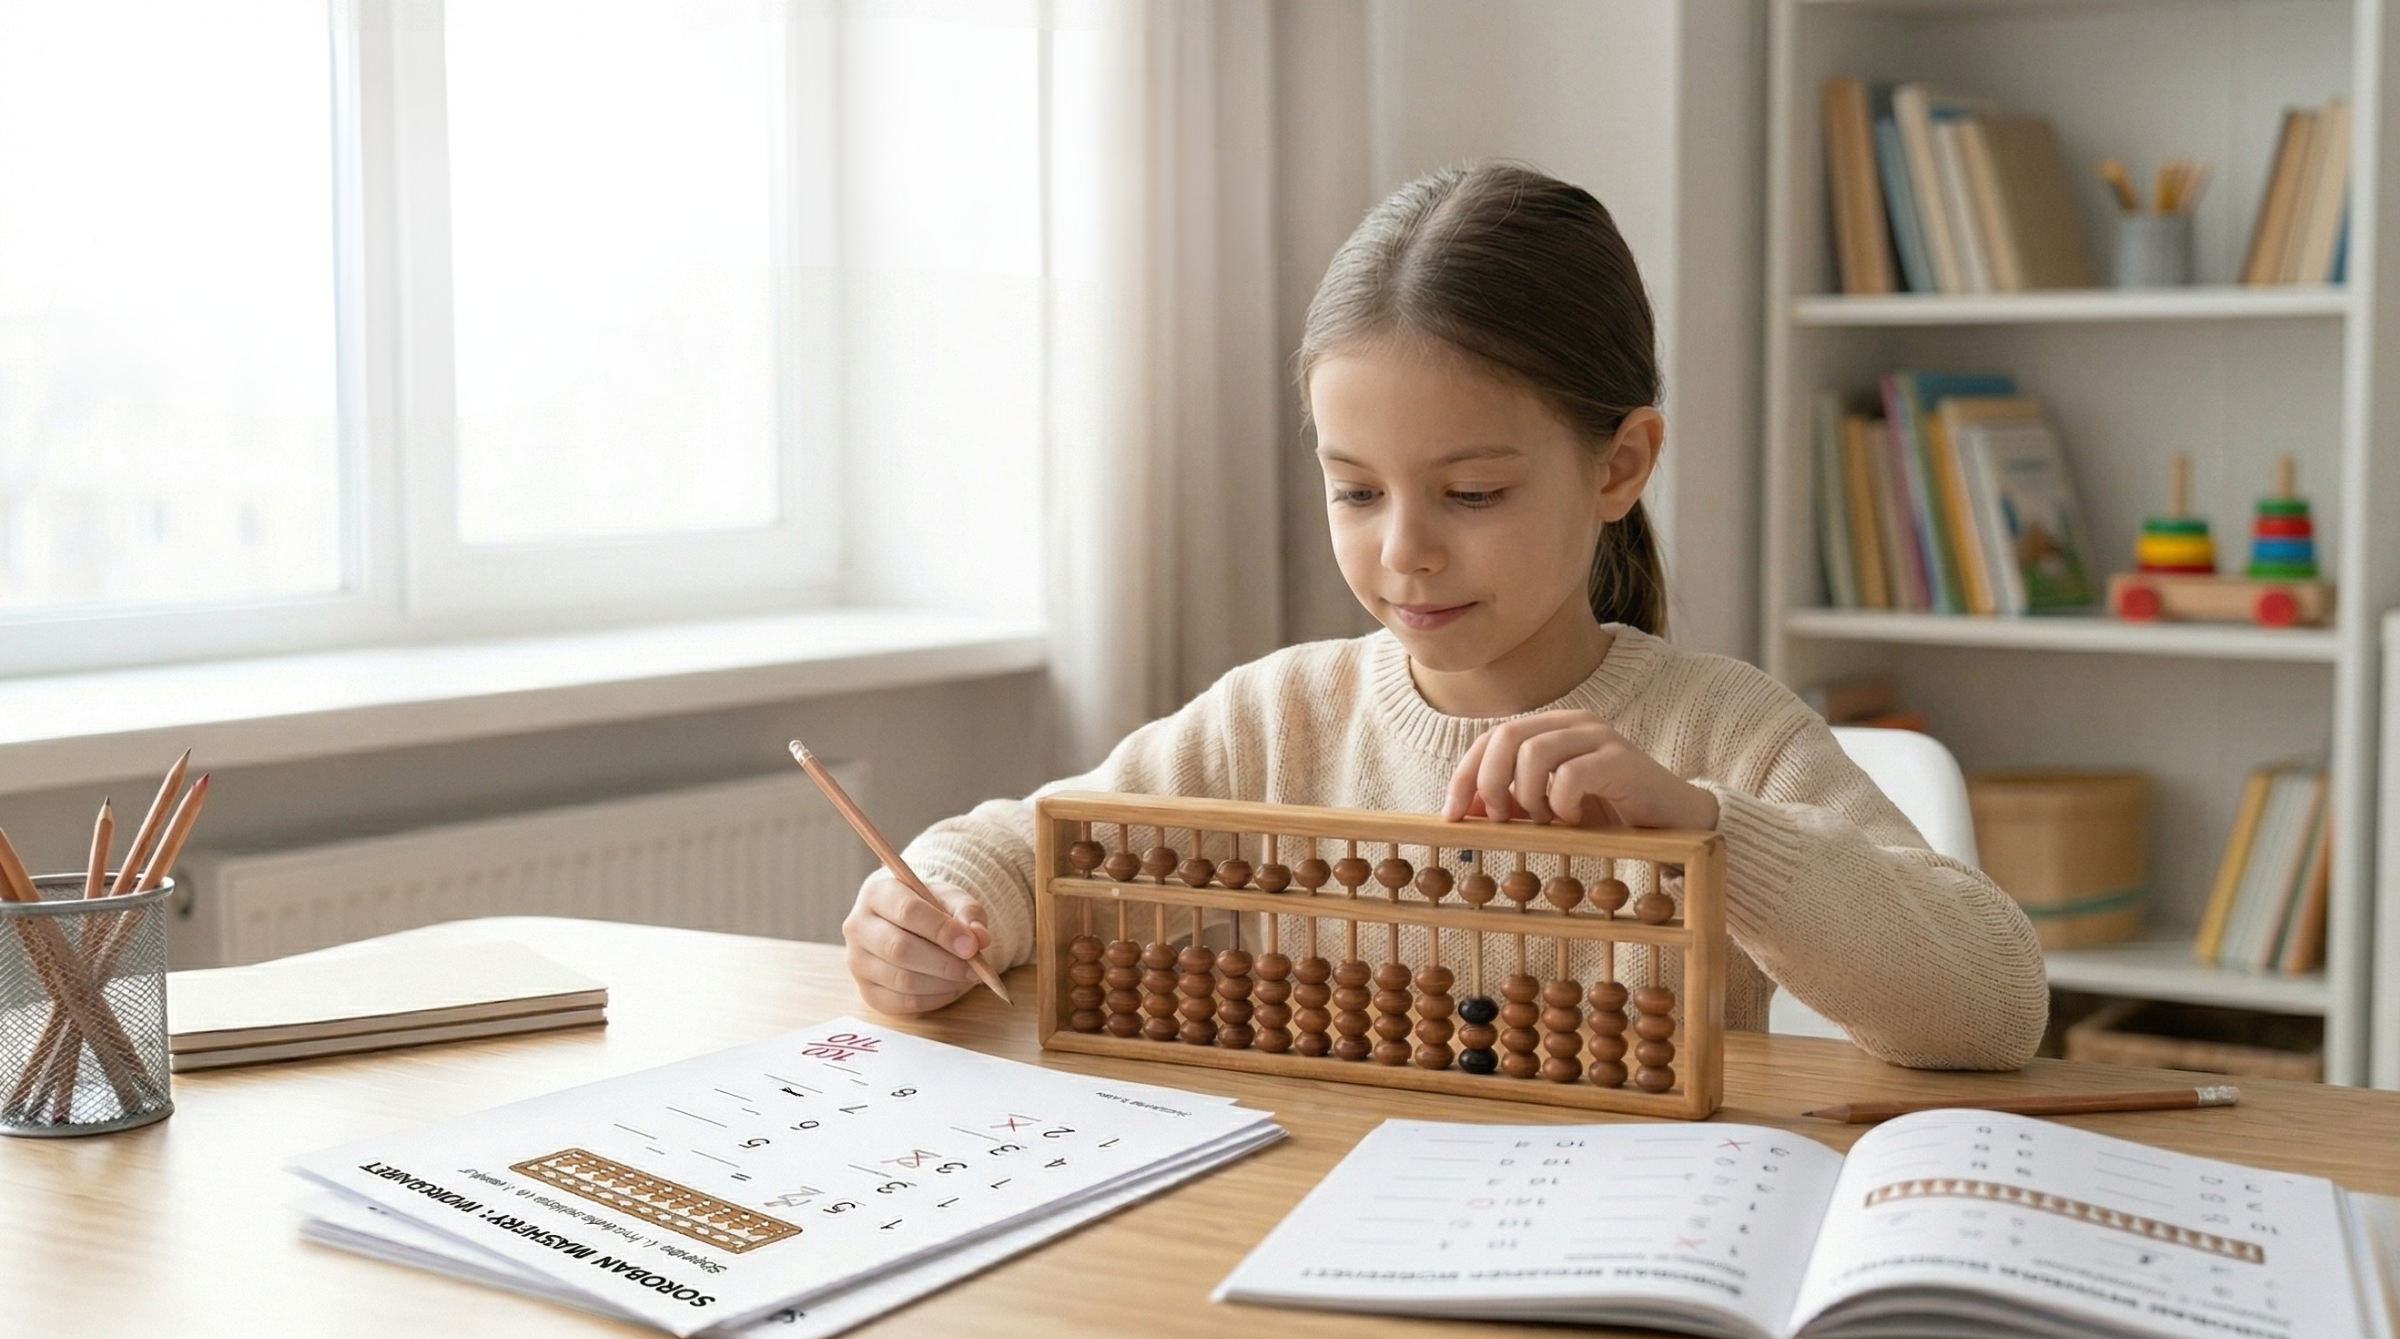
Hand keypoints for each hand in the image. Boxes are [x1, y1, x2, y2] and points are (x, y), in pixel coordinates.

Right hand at [842, 871, 993, 1014]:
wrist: (909, 924)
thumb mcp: (952, 899)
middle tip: (975, 969)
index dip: (942, 930)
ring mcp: (858, 962)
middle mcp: (858, 927)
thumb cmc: (931, 909)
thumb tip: (979, 938)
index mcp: (877, 894)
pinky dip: (934, 999)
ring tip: (967, 977)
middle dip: (944, 963)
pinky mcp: (867, 991)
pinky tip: (951, 988)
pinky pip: (902, 1003)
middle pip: (900, 950)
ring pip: (902, 980)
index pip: (907, 911)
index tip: (972, 945)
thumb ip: (968, 913)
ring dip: (943, 983)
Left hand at [1442, 709, 1719, 830]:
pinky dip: (1561, 803)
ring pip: (1534, 751)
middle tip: (1496, 819)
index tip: (1451, 815)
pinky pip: (1571, 775)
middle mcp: (1573, 723)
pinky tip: (1575, 819)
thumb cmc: (1610, 816)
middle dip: (1489, 782)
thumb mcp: (1549, 811)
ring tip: (1543, 821)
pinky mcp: (1621, 759)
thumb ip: (1510, 805)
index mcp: (1551, 729)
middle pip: (1506, 736)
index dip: (1465, 775)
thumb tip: (1462, 812)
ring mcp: (1599, 737)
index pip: (1491, 738)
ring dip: (1527, 795)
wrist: (1676, 824)